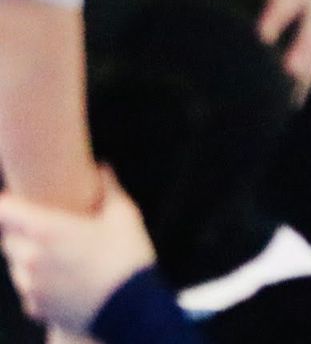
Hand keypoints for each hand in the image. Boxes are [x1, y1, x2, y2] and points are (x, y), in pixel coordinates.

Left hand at [0, 169, 155, 333]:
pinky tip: (64, 280)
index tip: (15, 199)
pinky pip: (27, 289)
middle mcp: (29, 257)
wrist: (131, 310)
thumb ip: (109, 188)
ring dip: (29, 258)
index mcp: (46, 230)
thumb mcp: (125, 217)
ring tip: (59, 258)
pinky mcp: (35, 306)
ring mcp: (29, 284)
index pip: (3, 210)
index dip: (6, 203)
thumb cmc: (127, 259)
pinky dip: (39, 284)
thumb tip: (103, 167)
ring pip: (16, 265)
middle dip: (22, 232)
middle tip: (49, 230)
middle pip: (8, 238)